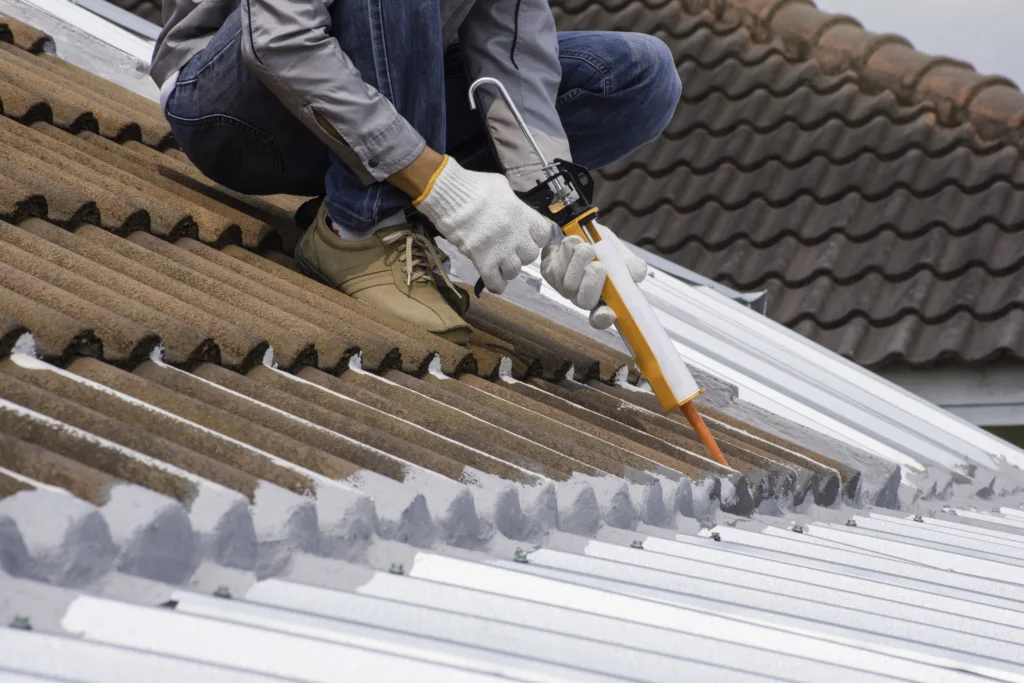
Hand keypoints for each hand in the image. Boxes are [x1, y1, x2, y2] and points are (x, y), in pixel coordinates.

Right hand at [412, 155, 553, 293]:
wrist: (451, 197)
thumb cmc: (475, 187)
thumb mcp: (502, 187)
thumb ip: (512, 202)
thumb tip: (513, 209)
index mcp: (523, 215)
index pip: (544, 235)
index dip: (536, 237)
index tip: (527, 237)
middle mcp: (516, 235)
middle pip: (530, 256)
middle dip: (521, 254)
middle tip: (510, 249)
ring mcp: (501, 251)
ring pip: (514, 271)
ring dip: (508, 269)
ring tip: (499, 263)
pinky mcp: (483, 262)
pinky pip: (496, 282)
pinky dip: (496, 284)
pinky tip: (493, 279)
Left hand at [541, 221, 646, 328]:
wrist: (578, 227)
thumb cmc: (601, 246)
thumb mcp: (621, 254)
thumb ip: (632, 266)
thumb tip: (636, 274)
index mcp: (601, 298)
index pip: (601, 319)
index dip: (603, 318)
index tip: (608, 312)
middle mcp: (580, 296)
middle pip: (584, 302)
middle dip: (593, 281)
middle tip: (599, 264)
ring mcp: (562, 286)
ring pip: (569, 282)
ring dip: (580, 259)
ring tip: (586, 247)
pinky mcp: (549, 272)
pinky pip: (557, 266)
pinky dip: (568, 250)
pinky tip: (573, 243)